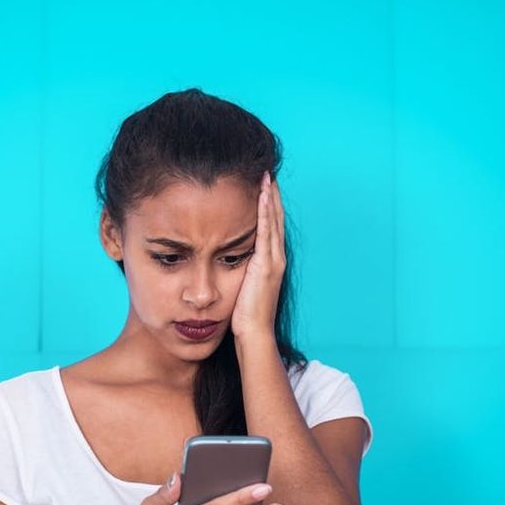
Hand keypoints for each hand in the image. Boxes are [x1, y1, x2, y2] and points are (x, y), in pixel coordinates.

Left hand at [230, 171, 286, 340]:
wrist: (254, 333)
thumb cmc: (246, 314)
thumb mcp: (243, 284)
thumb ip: (241, 269)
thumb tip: (228, 257)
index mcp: (271, 261)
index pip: (270, 227)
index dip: (269, 206)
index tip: (263, 185)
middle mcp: (276, 257)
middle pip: (275, 219)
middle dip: (272, 195)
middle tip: (266, 172)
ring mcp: (273, 260)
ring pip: (273, 221)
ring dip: (270, 198)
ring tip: (266, 176)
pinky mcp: (266, 264)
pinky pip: (266, 232)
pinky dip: (265, 212)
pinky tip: (262, 196)